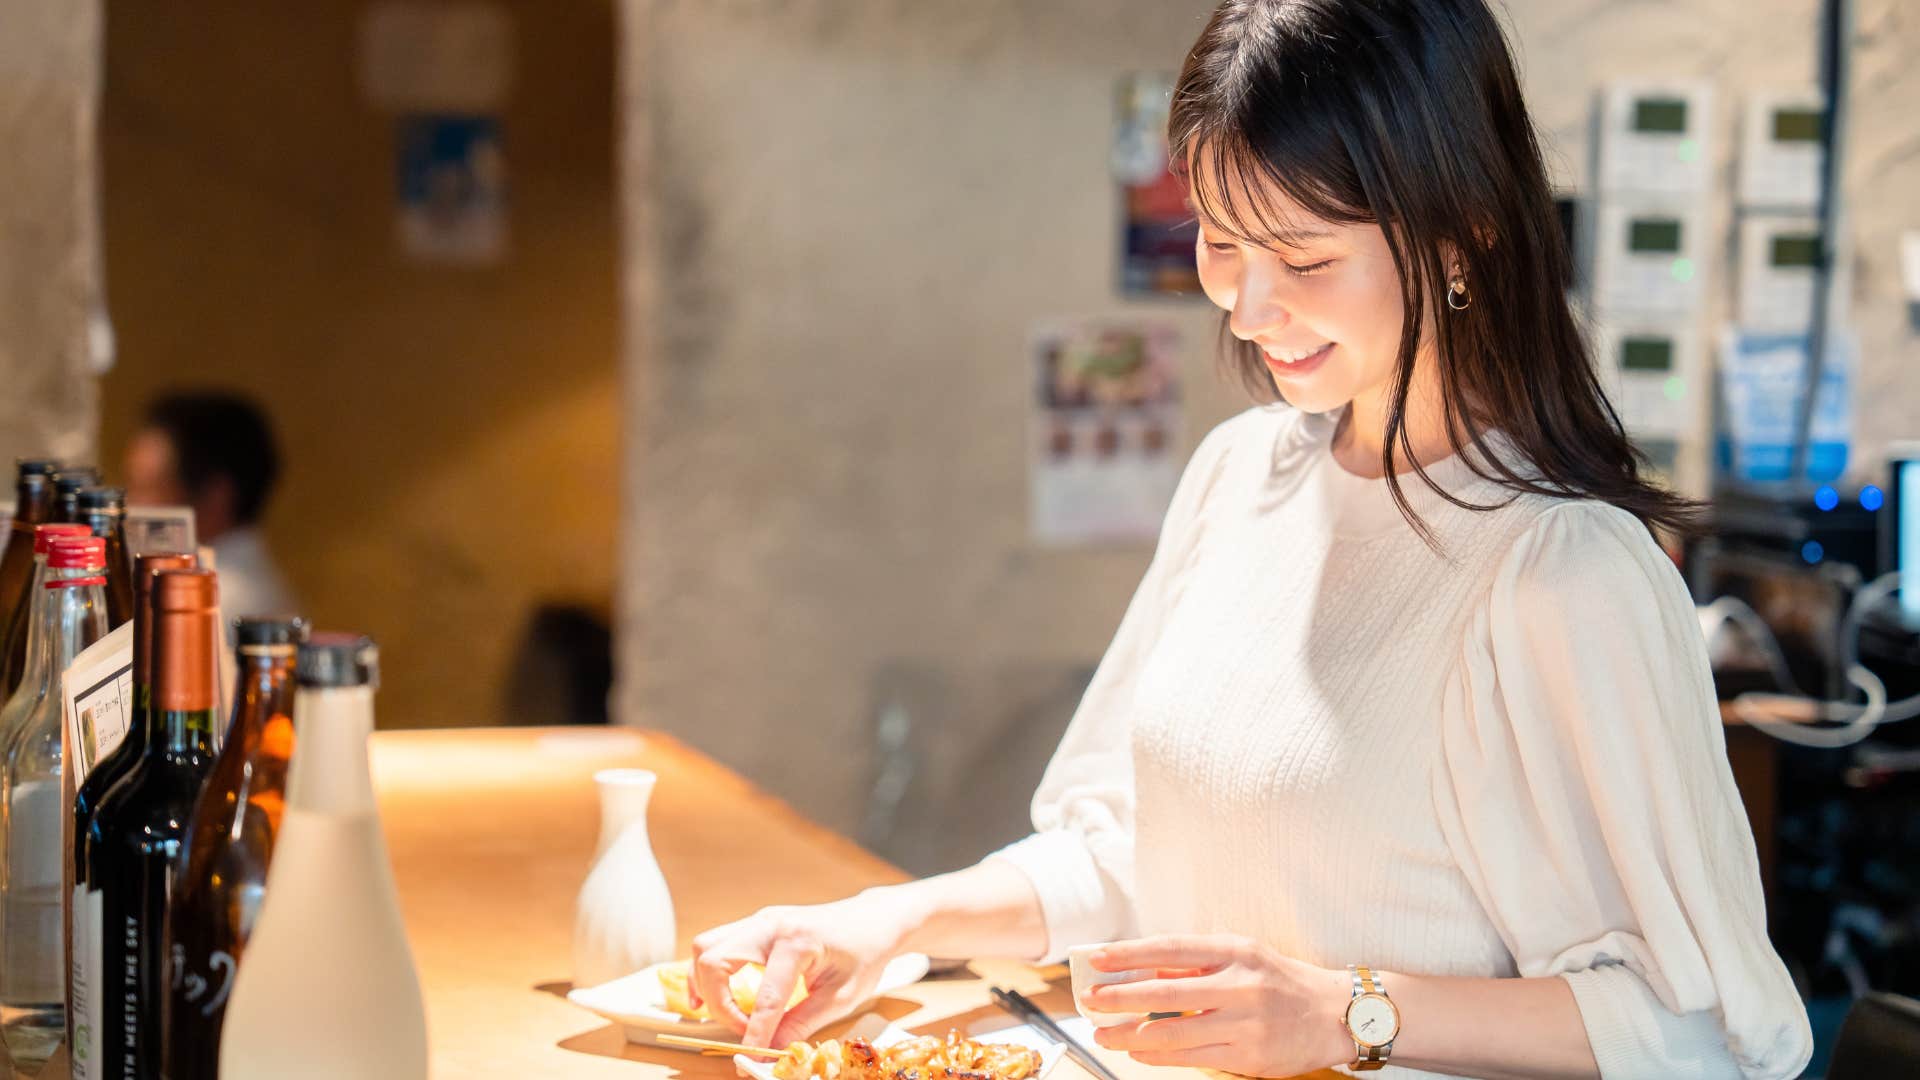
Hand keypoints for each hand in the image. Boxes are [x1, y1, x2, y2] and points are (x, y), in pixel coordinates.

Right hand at [689, 890, 915, 1048]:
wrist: (872, 920)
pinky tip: (706, 996)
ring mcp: (760, 920)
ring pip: (706, 946)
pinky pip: (715, 943)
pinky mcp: (756, 925)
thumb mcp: (840, 997)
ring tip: (714, 1013)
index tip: (750, 1055)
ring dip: (703, 983)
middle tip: (741, 1029)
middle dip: (719, 1003)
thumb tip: (770, 1051)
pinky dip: (705, 970)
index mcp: (798, 942)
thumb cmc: (864, 954)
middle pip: (714, 960)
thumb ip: (801, 1024)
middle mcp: (771, 925)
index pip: (766, 996)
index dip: (755, 1033)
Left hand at [1082, 934, 1353, 1077]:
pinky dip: (1159, 1056)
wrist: (1334, 1014)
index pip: (1171, 948)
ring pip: (1174, 1032)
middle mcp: (1241, 985)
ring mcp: (1246, 1023)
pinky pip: (1193, 1057)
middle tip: (1090, 1000)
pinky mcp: (1250, 1056)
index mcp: (1236, 951)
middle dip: (1120, 997)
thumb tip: (1145, 968)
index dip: (1130, 954)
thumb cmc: (1280, 982)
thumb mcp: (1243, 957)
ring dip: (1132, 1034)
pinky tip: (1138, 1052)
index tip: (1097, 958)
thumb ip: (1197, 963)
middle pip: (1166, 992)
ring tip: (1104, 1033)